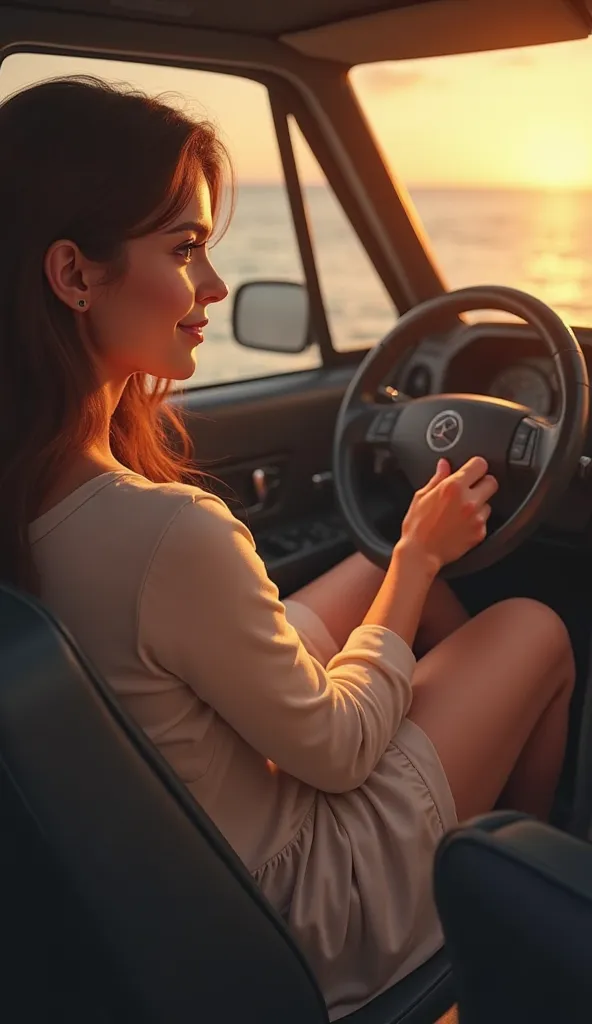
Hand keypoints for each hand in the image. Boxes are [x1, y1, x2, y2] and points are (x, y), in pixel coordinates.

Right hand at [398, 456, 497, 572]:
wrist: (420, 554)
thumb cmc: (417, 526)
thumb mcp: (421, 496)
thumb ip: (437, 478)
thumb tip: (444, 464)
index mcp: (453, 487)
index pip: (480, 464)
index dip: (475, 466)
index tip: (471, 470)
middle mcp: (469, 501)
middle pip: (492, 482)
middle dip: (482, 483)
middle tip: (470, 489)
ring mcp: (476, 518)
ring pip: (488, 503)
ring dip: (479, 504)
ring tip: (461, 511)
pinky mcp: (480, 533)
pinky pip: (484, 520)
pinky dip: (476, 521)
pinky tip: (461, 524)